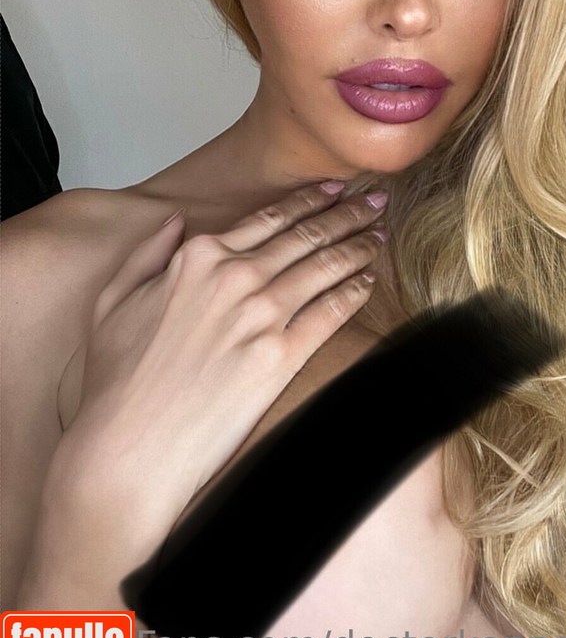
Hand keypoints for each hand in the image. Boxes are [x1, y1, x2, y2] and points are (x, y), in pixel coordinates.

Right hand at [52, 181, 388, 563]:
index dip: (310, 201)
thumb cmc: (116, 381)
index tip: (334, 190)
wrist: (129, 446)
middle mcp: (235, 277)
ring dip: (359, 246)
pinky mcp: (282, 356)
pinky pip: (331, 312)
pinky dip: (355, 291)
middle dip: (348, 214)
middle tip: (375, 202)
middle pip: (307, 236)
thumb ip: (148, 253)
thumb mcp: (115, 300)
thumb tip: (175, 222)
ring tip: (379, 236)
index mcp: (198, 258)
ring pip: (326, 266)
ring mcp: (262, 315)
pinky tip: (369, 281)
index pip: (269, 218)